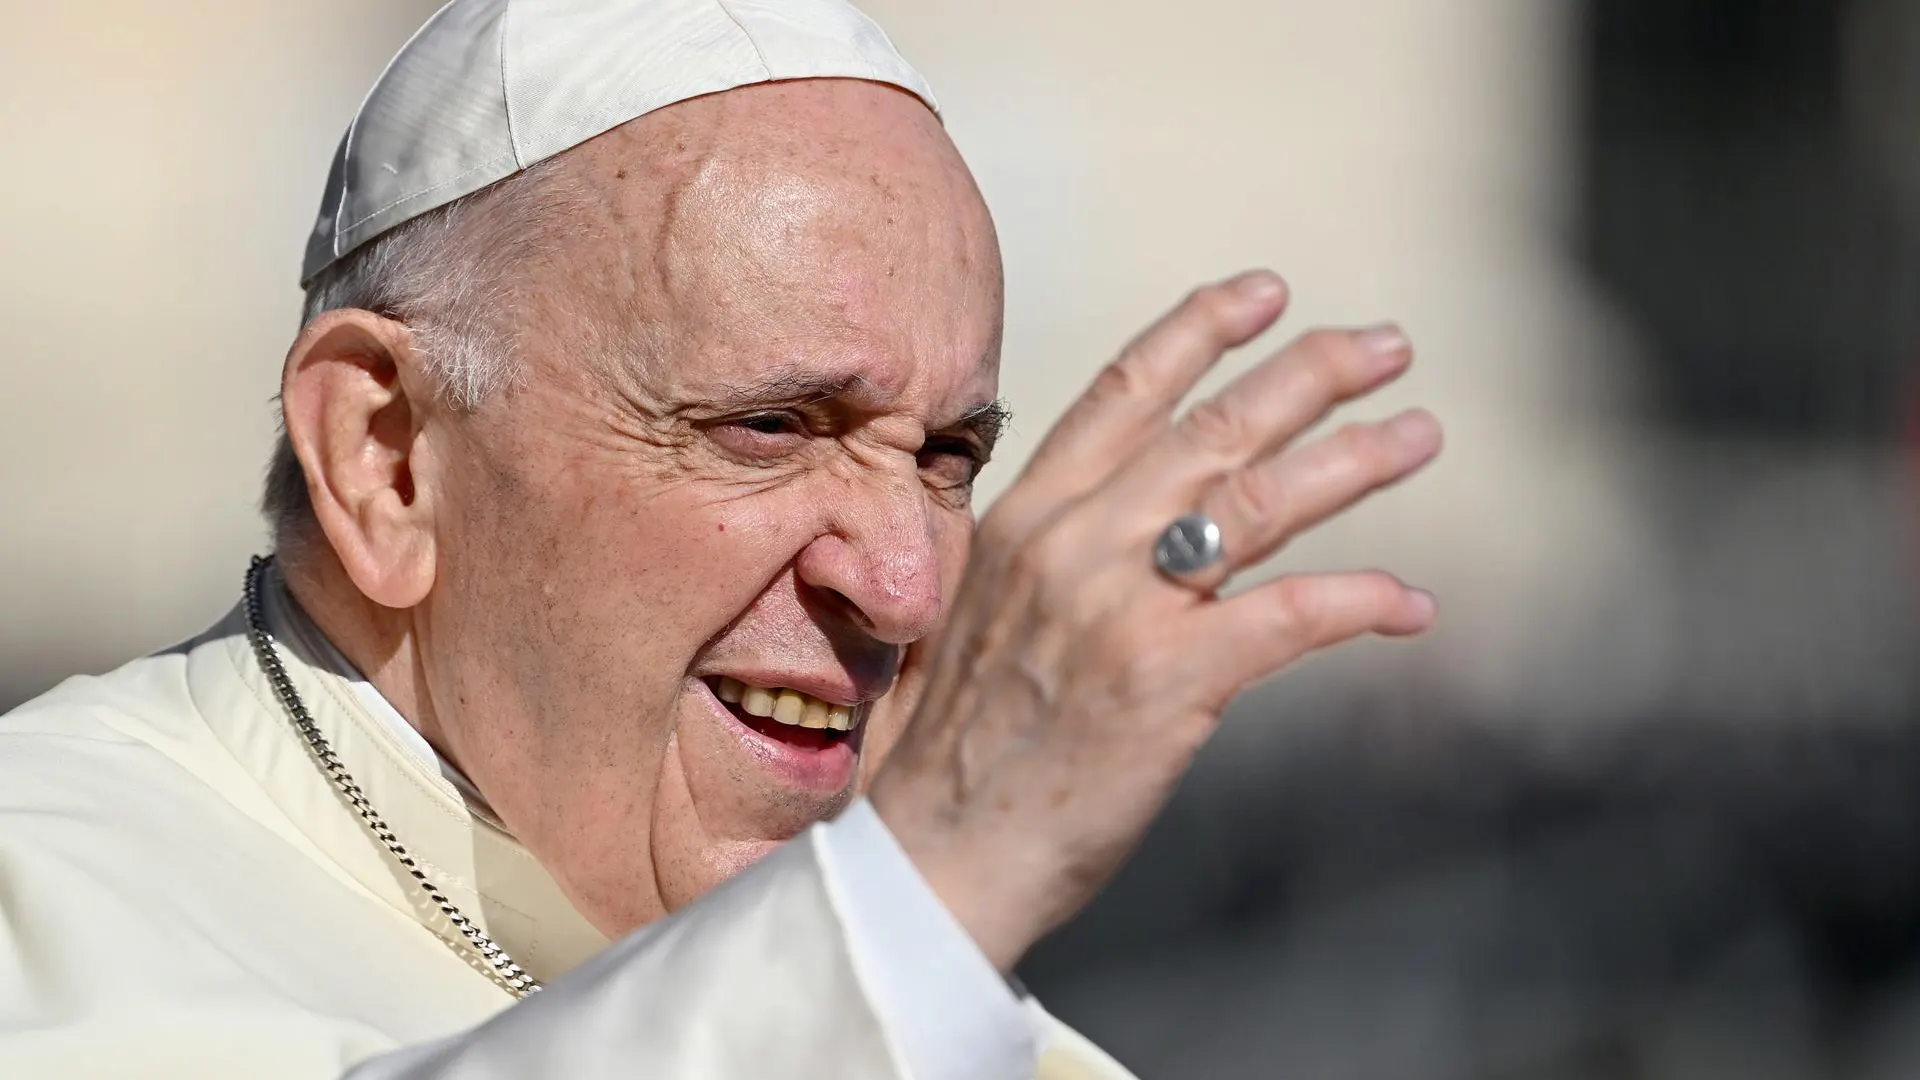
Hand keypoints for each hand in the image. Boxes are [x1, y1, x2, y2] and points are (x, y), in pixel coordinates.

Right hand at [868, 271, 1441, 970]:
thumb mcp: (977, 613)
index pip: (1123, 391)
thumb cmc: (956, 750)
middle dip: (1312, 373)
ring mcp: (1120, 607)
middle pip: (1213, 426)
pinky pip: (1291, 615)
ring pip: (1260, 499)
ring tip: (1421, 434)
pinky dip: (1362, 601)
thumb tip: (1111, 522)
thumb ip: (1045, 556)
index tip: (1268, 291)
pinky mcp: (1167, 680)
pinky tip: (1412, 604)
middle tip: (1388, 344)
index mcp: (1024, 517)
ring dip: (1354, 459)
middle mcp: (1072, 542)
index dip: (1201, 330)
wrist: (930, 855)